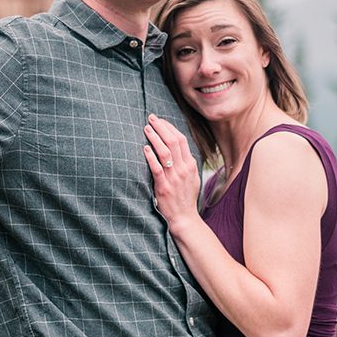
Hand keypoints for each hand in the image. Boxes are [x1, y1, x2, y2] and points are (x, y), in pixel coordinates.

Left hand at [143, 114, 200, 228]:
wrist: (184, 217)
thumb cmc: (185, 197)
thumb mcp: (191, 177)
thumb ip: (186, 163)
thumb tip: (177, 148)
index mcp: (190, 164)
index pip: (181, 139)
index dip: (170, 127)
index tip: (160, 121)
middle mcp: (183, 169)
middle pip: (173, 141)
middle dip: (161, 127)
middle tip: (151, 118)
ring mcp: (174, 177)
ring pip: (165, 152)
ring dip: (154, 138)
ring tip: (146, 128)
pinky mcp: (164, 187)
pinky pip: (157, 168)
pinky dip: (150, 156)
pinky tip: (144, 148)